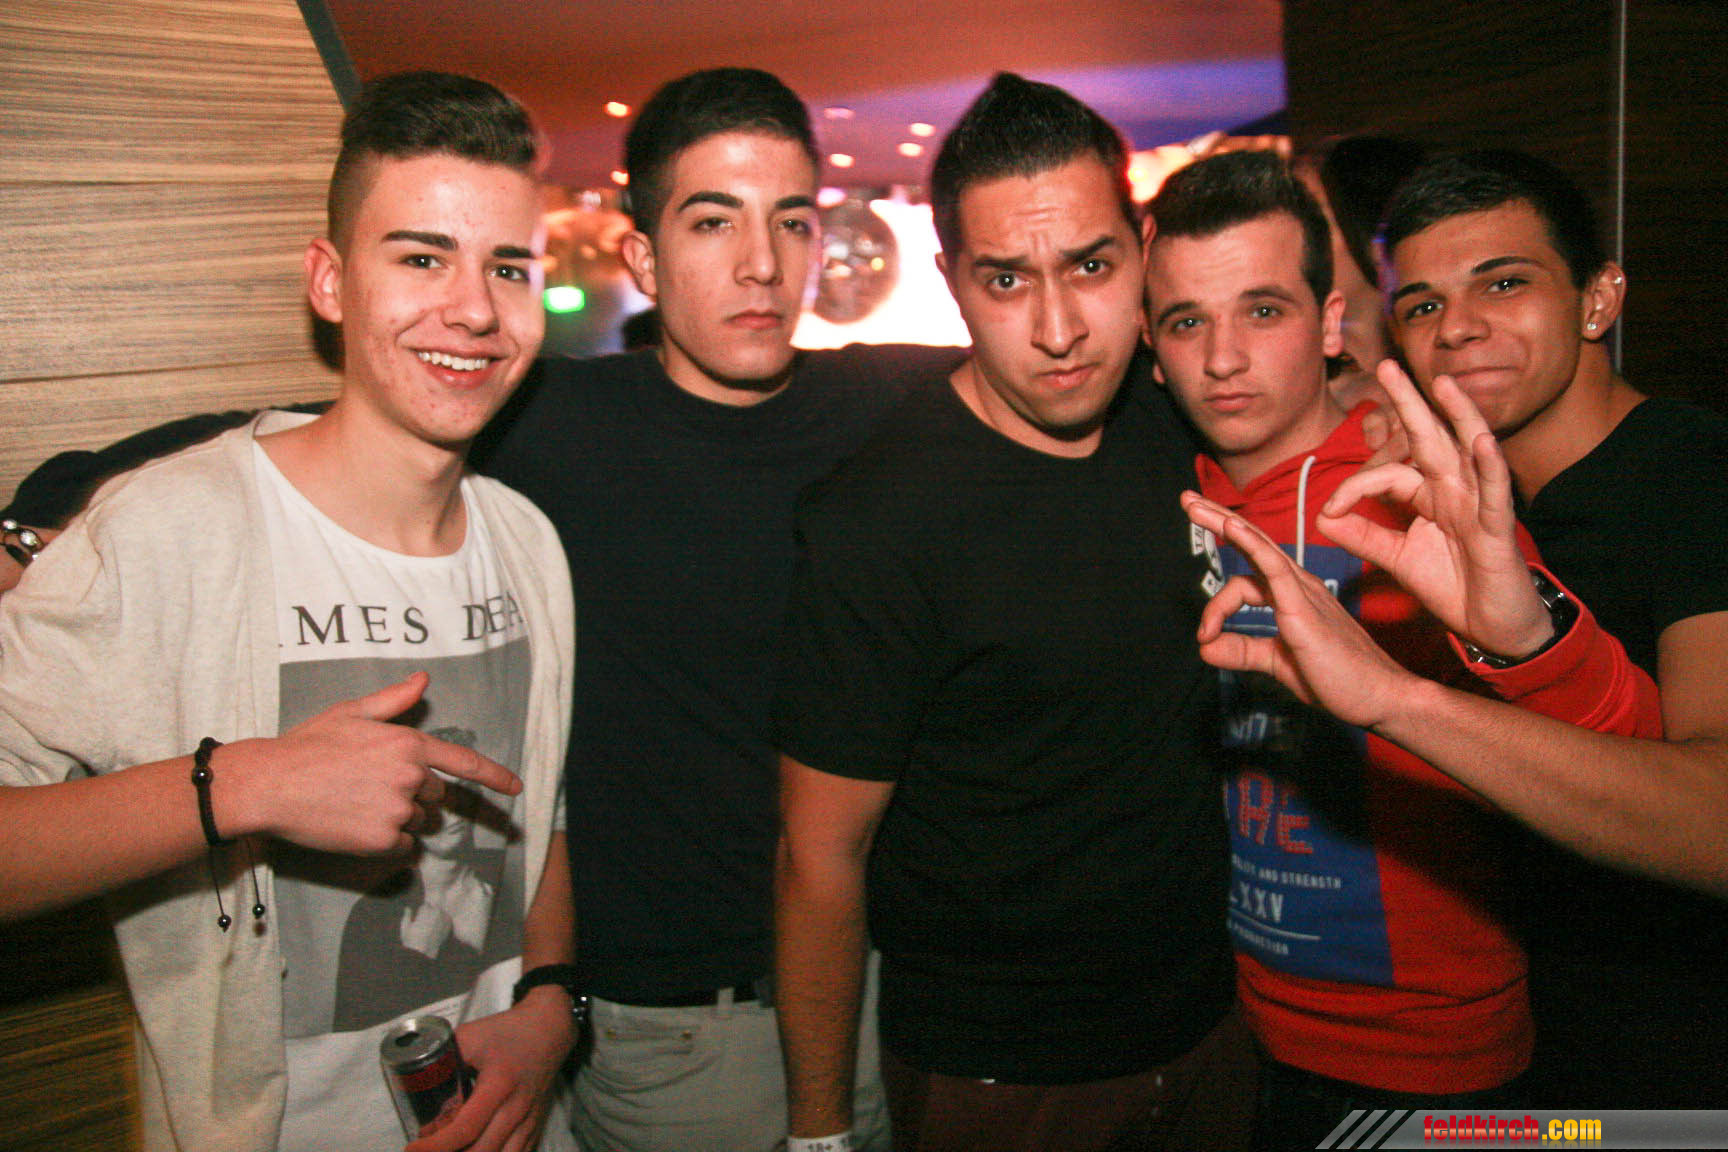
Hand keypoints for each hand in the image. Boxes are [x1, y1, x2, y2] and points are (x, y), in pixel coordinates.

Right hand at [219, 672, 519, 854]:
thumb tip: (424, 680)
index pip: (464, 762)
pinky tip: (355, 826)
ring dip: (398, 819)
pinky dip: (387, 843)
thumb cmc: (307, 745)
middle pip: (435, 797)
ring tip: (356, 804)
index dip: (494, 777)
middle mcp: (411, 777)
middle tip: (369, 787)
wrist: (268, 784)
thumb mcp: (350, 713)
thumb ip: (393, 700)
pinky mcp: (383, 841)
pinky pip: (403, 848)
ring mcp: (398, 811)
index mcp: (408, 744)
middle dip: (413, 794)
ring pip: (418, 823)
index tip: (516, 789)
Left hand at [407, 991, 576, 1151]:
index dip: (436, 1145)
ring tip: (450, 1150)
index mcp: (498, 1084)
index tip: (413, 1147)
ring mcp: (529, 1121)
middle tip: (425, 1150)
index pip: (466, 1128)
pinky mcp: (535, 1126)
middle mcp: (516, 1108)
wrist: (549, 1029)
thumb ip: (444, 1059)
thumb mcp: (470, 1036)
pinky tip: (476, 1150)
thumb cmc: (507, 1031)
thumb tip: (417, 1079)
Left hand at [1183, 491, 1419, 730]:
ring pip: (1258, 546)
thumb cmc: (1339, 679)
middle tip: (1189, 500)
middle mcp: (1299, 586)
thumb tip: (1206, 648)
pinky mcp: (1305, 608)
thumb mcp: (1278, 662)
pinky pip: (1275, 567)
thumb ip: (1244, 650)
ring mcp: (1304, 592)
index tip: (1205, 637)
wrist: (1380, 698)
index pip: (1247, 579)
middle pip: (1252, 543)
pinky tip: (1230, 526)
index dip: (1217, 605)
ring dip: (1223, 522)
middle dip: (1219, 519)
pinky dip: (1251, 544)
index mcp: (1293, 596)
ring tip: (1192, 505)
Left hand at [1316, 360, 1552, 658]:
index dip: (1355, 484)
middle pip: (1430, 438)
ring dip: (1457, 415)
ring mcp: (1480, 505)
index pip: (1389, 472)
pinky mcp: (1499, 527)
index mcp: (1431, 496)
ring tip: (1442, 383)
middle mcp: (1456, 491)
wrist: (1493, 626)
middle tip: (1386, 366)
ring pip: (1469, 451)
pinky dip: (1488, 465)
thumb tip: (1323, 516)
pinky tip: (1480, 441)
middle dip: (1409, 402)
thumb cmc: (1454, 586)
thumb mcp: (1397, 558)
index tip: (1329, 509)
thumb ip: (1362, 534)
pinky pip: (1495, 491)